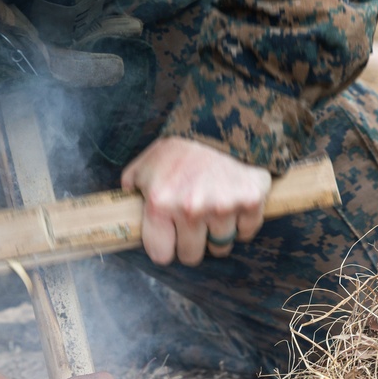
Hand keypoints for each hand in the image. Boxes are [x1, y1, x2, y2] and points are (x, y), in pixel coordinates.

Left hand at [121, 136, 270, 267]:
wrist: (221, 122)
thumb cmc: (181, 146)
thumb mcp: (147, 162)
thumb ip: (133, 185)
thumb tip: (127, 201)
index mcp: (160, 203)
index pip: (160, 254)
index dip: (165, 248)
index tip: (169, 241)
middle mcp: (190, 210)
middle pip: (192, 256)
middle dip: (191, 244)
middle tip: (193, 226)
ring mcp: (222, 208)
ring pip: (221, 247)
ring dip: (217, 234)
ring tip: (214, 212)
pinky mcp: (250, 202)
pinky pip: (246, 232)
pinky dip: (242, 224)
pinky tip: (234, 206)